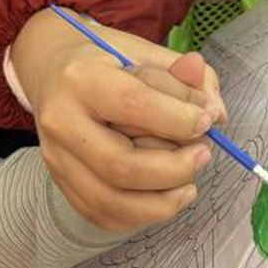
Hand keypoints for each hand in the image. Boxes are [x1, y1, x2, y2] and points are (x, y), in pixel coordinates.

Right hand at [12, 11, 225, 232]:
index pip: (134, 105)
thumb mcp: (145, 51)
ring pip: (111, 201)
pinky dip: (140, 215)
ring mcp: (57, 157)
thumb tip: (215, 112)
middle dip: (175, 168)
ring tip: (189, 186)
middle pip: (121, 165)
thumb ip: (184, 79)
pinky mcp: (60, 181)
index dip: (179, 119)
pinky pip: (102, 214)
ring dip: (161, 203)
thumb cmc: (105, 60)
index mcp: (81, 78)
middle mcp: (62, 121)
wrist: (52, 70)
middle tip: (204, 154)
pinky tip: (162, 197)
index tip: (207, 120)